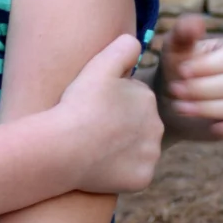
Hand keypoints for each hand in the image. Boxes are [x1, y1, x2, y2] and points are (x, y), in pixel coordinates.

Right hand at [58, 33, 163, 192]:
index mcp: (148, 98)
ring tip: (94, 149)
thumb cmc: (77, 105)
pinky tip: (99, 167)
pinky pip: (133, 174)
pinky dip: (119, 173)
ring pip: (136, 151)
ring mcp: (151, 154)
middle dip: (120, 128)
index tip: (93, 110)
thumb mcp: (98, 66)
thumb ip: (122, 48)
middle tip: (92, 130)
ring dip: (120, 151)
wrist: (64, 147)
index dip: (110, 105)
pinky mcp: (143, 178)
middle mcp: (158, 126)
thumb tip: (136, 44)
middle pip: (137, 127)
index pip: (132, 102)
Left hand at [157, 15, 222, 141]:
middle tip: (175, 91)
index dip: (208, 66)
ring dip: (211, 109)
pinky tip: (216, 129)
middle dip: (204, 90)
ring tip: (179, 107)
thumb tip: (197, 23)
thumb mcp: (173, 49)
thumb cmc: (174, 70)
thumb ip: (183, 32)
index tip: (181, 72)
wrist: (168, 101)